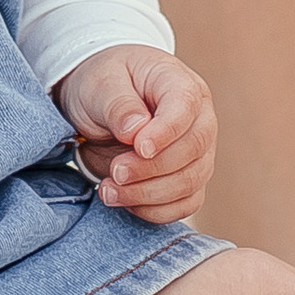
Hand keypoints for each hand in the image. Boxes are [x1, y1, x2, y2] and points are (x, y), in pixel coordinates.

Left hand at [55, 45, 215, 221]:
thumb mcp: (99, 84)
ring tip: (109, 191)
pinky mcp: (188, 178)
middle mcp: (198, 118)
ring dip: (149, 194)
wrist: (97, 105)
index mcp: (178, 83)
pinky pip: (186, 203)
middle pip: (193, 149)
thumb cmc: (103, 86)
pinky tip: (125, 202)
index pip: (185, 107)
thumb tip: (135, 130)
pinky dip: (156, 210)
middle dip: (151, 168)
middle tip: (115, 172)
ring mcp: (198, 151)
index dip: (165, 132)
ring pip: (191, 181)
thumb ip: (117, 105)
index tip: (137, 147)